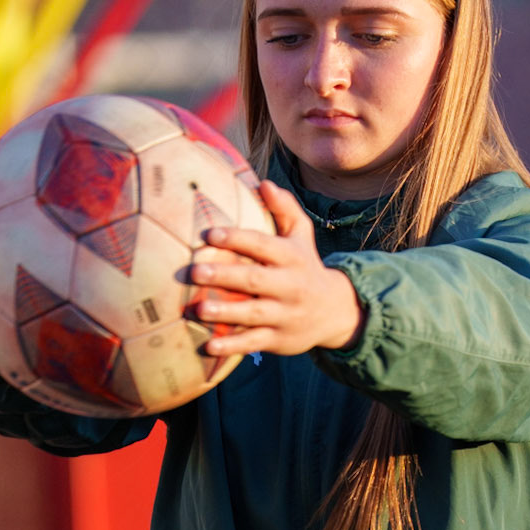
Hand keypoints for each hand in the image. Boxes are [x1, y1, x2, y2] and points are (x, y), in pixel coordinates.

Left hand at [188, 180, 364, 357]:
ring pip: (252, 314)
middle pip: (254, 280)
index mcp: (291, 257)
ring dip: (224, 312)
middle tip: (194, 271)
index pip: (262, 245)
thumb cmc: (305, 265)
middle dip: (225, 276)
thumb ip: (284, 208)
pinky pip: (253, 343)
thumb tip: (263, 183)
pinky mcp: (279, 340)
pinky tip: (209, 345)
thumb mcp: (301, 235)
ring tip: (197, 308)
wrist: (334, 311)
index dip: (236, 239)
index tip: (209, 234)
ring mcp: (284, 315)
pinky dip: (231, 346)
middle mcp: (290, 286)